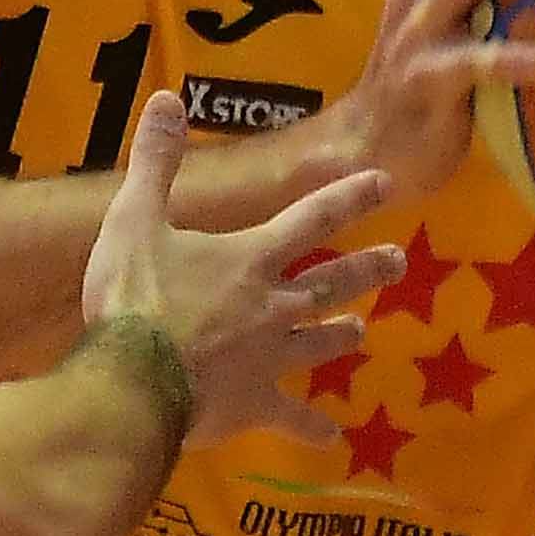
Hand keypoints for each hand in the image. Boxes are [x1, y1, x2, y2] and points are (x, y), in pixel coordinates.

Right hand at [87, 90, 402, 444]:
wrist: (134, 383)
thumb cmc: (135, 299)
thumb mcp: (135, 219)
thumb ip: (155, 162)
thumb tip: (167, 98)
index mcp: (250, 258)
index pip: (311, 218)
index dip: (349, 198)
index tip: (385, 183)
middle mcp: (273, 305)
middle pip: (331, 282)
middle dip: (366, 269)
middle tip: (400, 261)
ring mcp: (269, 358)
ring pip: (318, 343)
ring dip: (341, 336)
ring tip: (361, 332)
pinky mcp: (255, 404)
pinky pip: (291, 417)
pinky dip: (311, 427)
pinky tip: (332, 438)